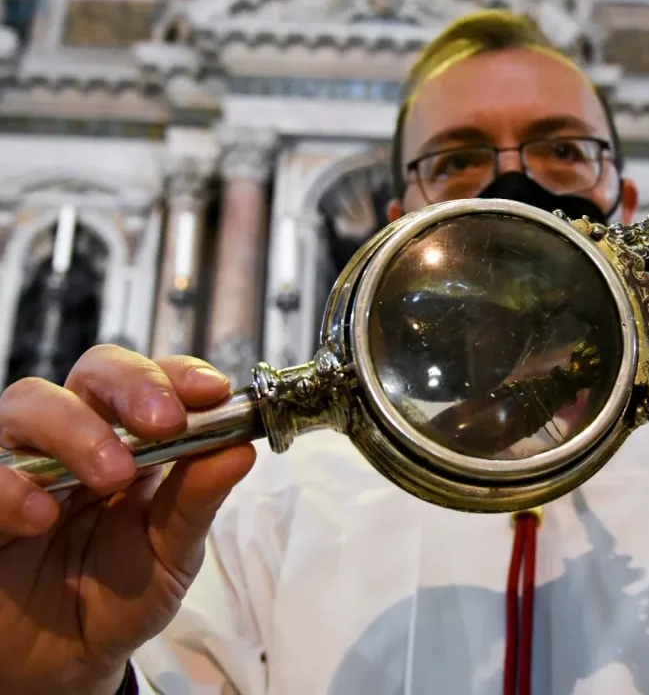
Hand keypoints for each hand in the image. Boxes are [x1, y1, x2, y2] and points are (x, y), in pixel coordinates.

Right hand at [0, 346, 255, 694]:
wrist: (63, 661)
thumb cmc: (119, 595)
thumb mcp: (171, 554)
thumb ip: (198, 502)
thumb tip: (241, 451)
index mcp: (134, 441)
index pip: (154, 379)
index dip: (180, 374)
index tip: (213, 392)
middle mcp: (76, 437)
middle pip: (95, 371)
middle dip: (133, 384)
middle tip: (163, 423)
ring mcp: (23, 464)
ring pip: (29, 402)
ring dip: (76, 430)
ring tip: (112, 476)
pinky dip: (10, 486)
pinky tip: (41, 515)